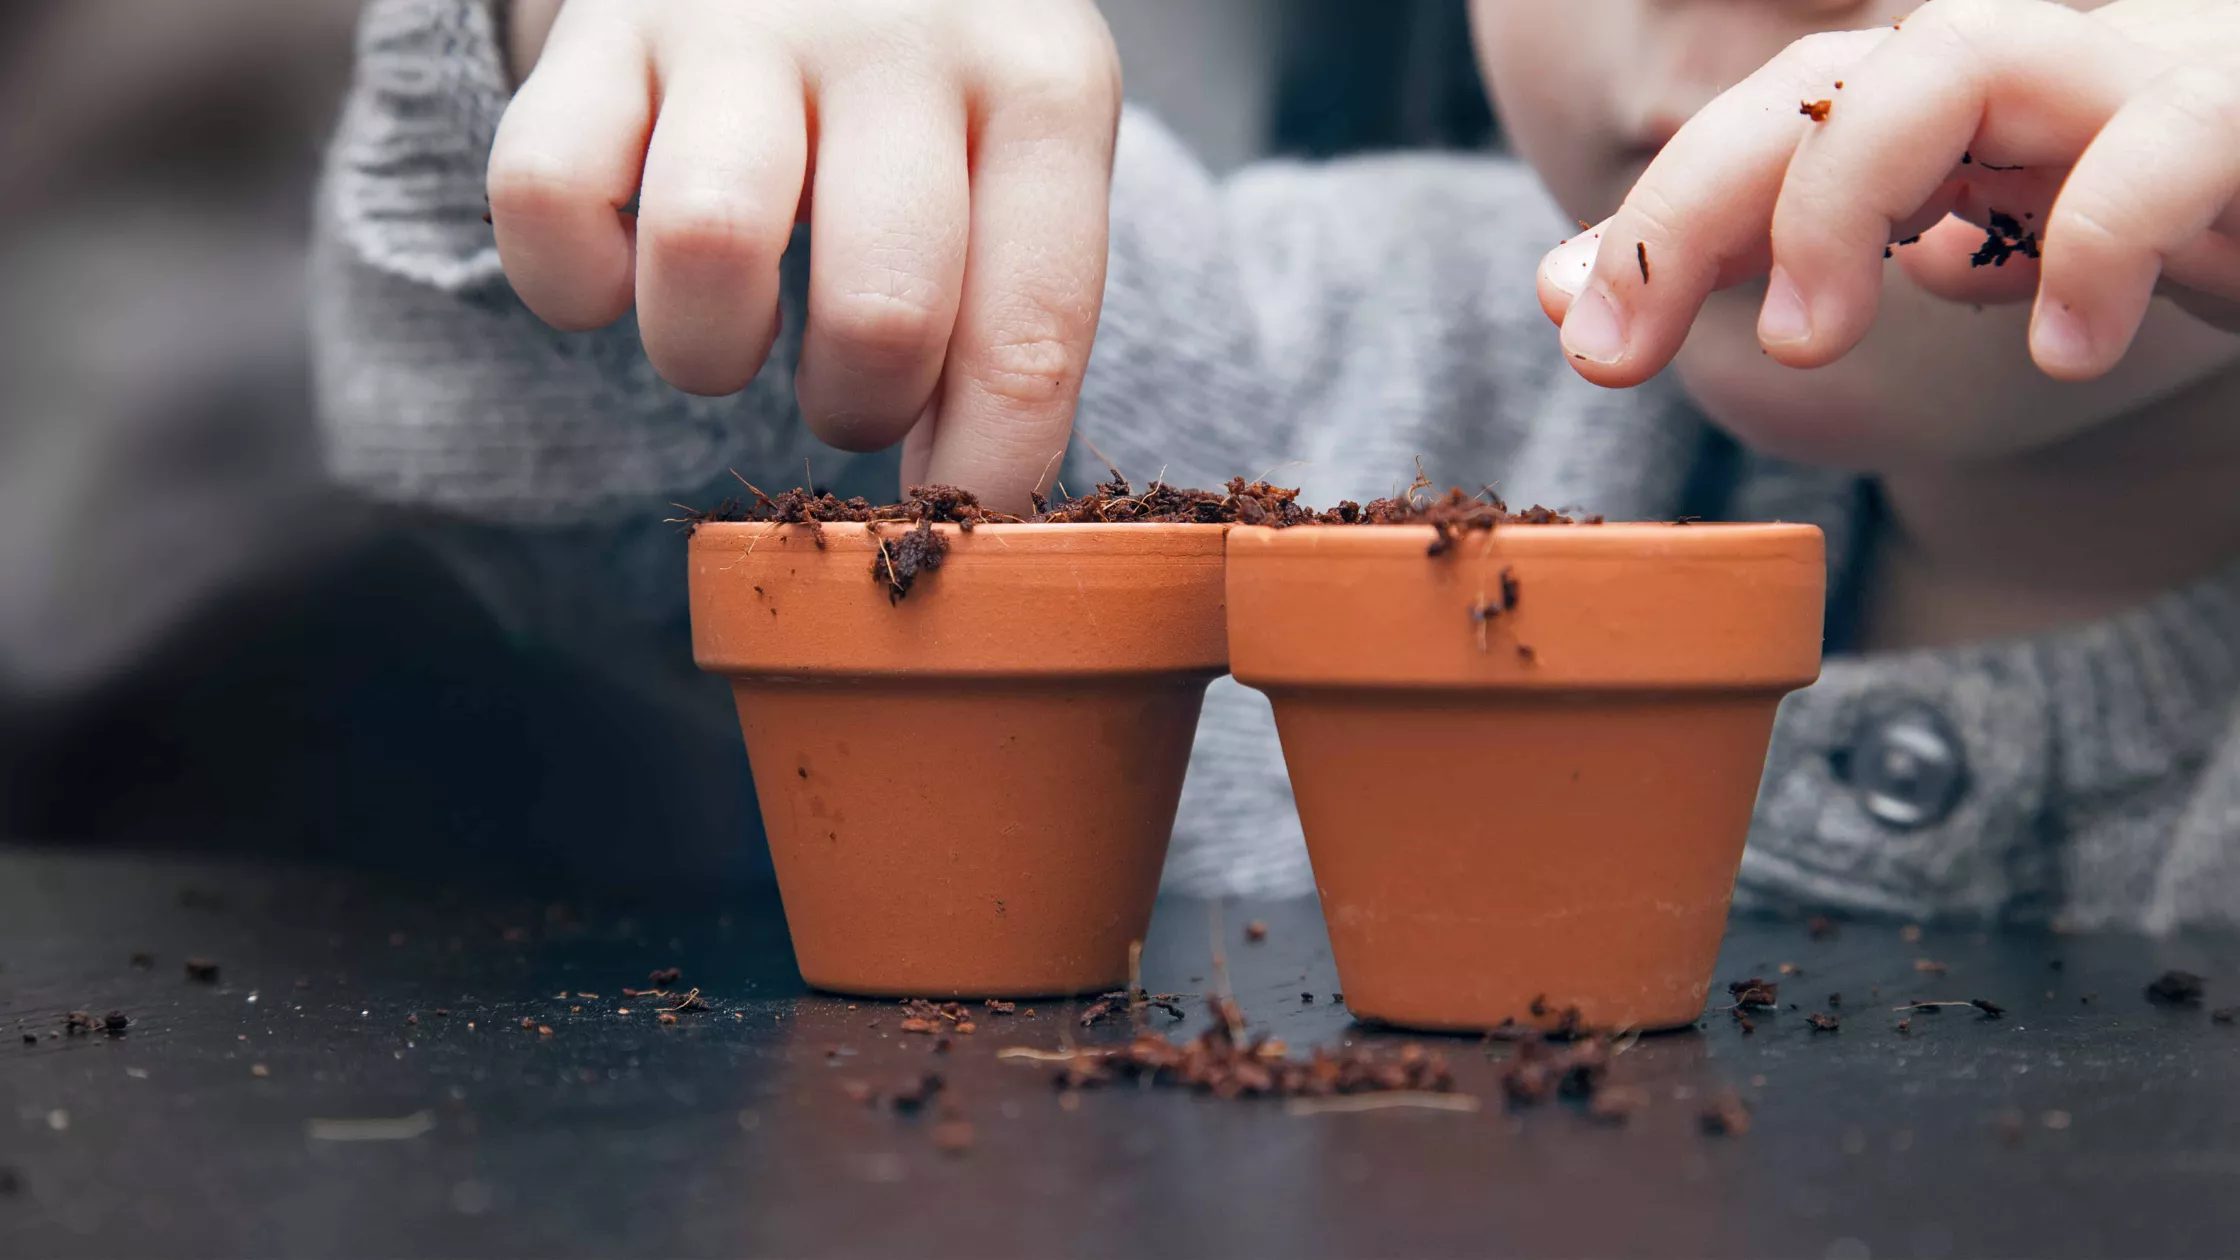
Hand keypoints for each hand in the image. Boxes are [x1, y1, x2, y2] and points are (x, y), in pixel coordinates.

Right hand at [486, 0, 1121, 507]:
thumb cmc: (931, 89)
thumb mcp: (1020, 156)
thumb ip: (1010, 314)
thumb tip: (965, 511)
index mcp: (1041, 86)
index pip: (1031, 334)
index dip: (984, 473)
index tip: (947, 531)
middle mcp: (900, 38)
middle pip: (880, 314)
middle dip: (854, 411)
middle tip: (844, 391)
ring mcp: (742, 21)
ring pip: (707, 249)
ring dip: (708, 352)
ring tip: (733, 326)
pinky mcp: (601, 26)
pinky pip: (547, 199)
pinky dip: (573, 283)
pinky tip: (627, 267)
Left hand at [1537, 0, 2239, 386]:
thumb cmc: (2198, 231)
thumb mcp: (2006, 255)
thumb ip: (1851, 263)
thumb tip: (1695, 295)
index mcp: (1977, 106)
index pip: (1784, 119)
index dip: (1663, 208)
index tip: (1572, 318)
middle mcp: (2048, 69)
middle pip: (1835, 81)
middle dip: (1696, 203)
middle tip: (1616, 348)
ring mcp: (2153, 81)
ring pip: (1965, 56)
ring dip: (1846, 196)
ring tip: (1804, 342)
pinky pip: (2175, 139)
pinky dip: (2100, 239)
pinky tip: (2060, 351)